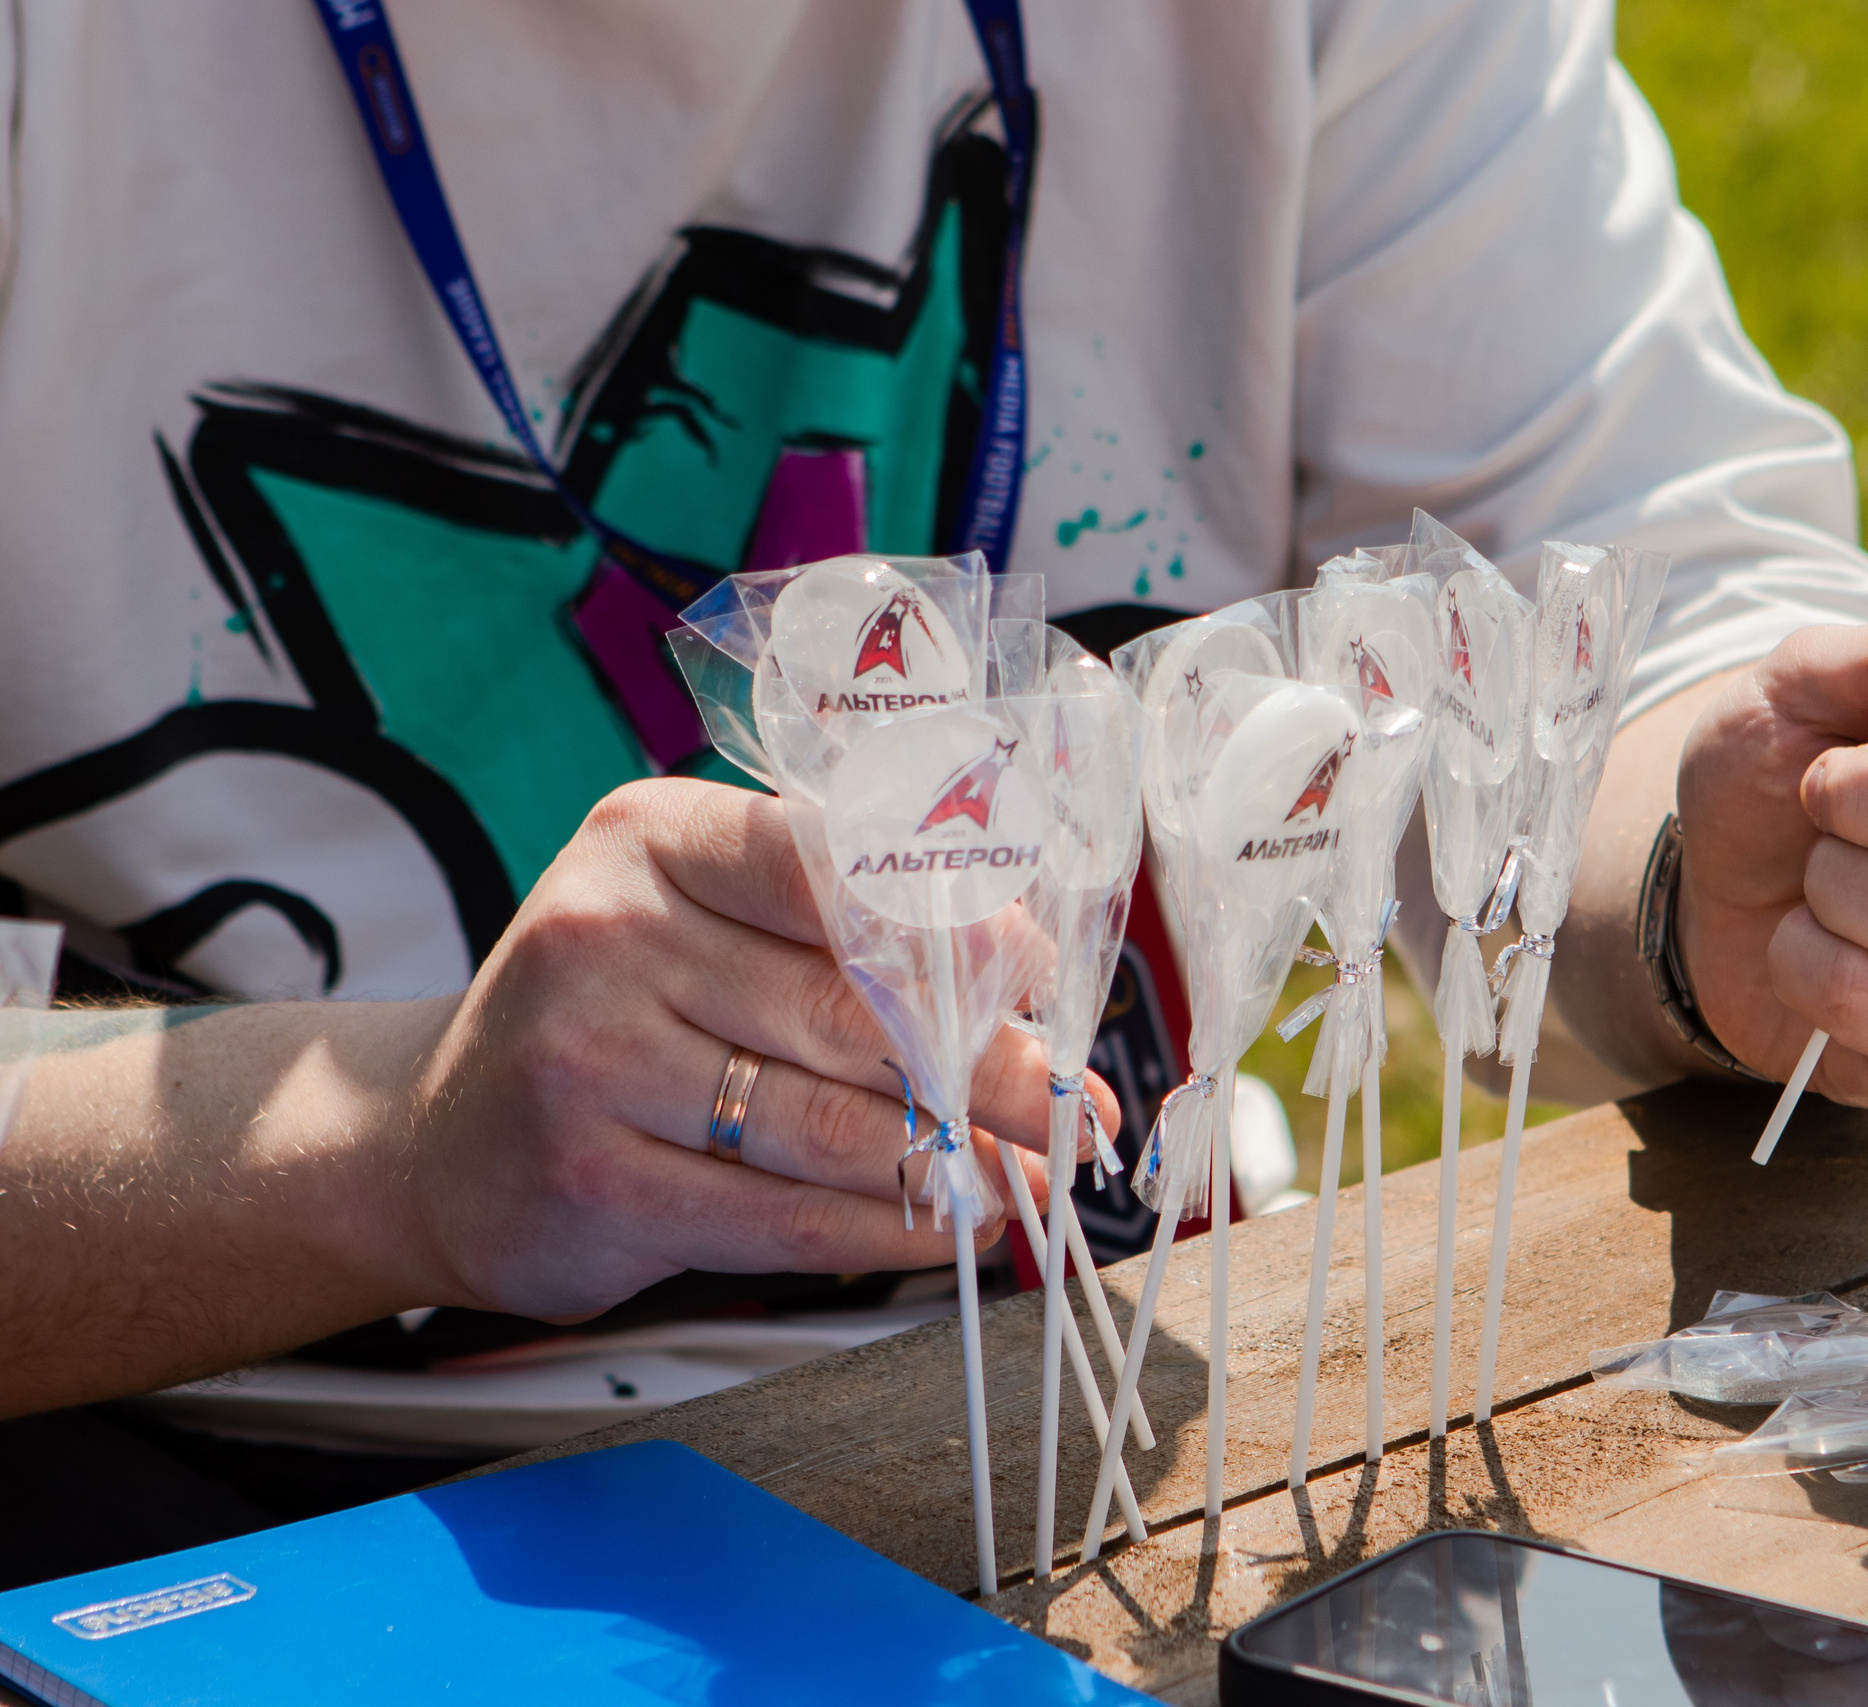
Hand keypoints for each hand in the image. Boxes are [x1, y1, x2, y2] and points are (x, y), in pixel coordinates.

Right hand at [401, 779, 1118, 1320]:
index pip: (828, 860)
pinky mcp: (597, 1184)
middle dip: (989, 1066)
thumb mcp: (696, 919)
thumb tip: (1021, 968)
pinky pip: (784, 1219)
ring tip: (1030, 1173)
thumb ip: (831, 928)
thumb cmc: (614, 1017)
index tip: (1037, 968)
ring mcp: (592, 1063)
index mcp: (655, 838)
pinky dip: (890, 1232)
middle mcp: (610, 934)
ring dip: (954, 1160)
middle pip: (851, 1008)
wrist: (435, 1144)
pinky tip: (954, 1228)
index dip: (951, 923)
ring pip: (830, 1125)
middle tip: (1075, 1103)